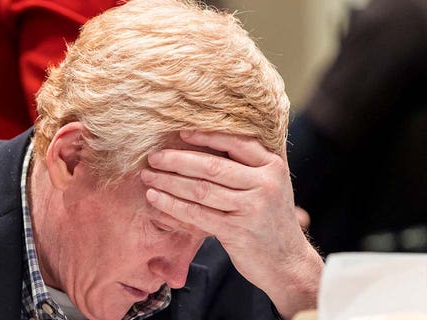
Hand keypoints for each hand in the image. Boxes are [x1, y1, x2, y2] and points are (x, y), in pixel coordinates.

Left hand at [140, 131, 322, 318]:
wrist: (287, 263)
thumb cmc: (270, 221)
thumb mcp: (269, 186)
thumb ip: (247, 166)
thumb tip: (204, 144)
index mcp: (272, 166)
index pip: (234, 142)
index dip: (205, 136)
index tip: (179, 133)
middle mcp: (264, 183)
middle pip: (211, 166)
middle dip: (176, 160)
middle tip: (153, 157)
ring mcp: (251, 208)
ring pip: (200, 189)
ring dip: (168, 182)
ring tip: (148, 176)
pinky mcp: (236, 231)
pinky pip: (196, 214)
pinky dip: (172, 205)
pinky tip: (156, 199)